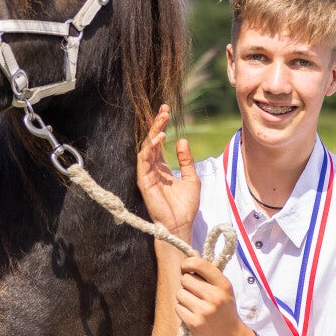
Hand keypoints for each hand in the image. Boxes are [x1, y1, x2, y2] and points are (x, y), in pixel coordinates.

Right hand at [135, 104, 198, 237]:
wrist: (181, 224)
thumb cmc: (186, 206)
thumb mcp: (191, 178)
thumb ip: (186, 160)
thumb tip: (182, 140)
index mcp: (162, 168)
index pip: (158, 143)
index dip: (161, 126)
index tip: (167, 111)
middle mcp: (153, 169)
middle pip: (151, 142)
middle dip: (156, 124)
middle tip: (164, 110)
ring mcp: (147, 175)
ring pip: (146, 148)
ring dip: (152, 133)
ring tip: (162, 120)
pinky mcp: (144, 181)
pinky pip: (143, 161)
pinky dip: (149, 149)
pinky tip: (158, 138)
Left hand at [177, 255, 248, 335]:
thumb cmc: (226, 312)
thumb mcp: (224, 291)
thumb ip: (209, 275)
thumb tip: (192, 255)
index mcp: (223, 285)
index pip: (201, 264)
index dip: (188, 263)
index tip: (186, 267)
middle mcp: (214, 296)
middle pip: (185, 279)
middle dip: (187, 285)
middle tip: (194, 293)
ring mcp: (204, 310)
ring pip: (180, 293)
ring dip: (184, 298)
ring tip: (194, 305)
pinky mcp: (194, 323)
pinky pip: (178, 307)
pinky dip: (182, 310)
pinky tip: (192, 314)